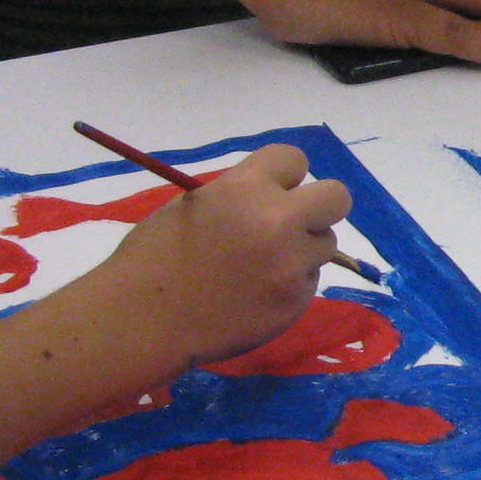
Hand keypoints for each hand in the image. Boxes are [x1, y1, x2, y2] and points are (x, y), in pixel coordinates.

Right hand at [94, 144, 352, 372]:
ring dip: (302, 250)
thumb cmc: (153, 256)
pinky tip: (254, 295)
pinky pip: (308, 282)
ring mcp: (291, 265)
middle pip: (336, 197)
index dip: (284, 176)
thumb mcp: (194, 204)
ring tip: (262, 266)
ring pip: (325, 244)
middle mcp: (279, 221)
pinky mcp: (295, 302)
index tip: (271, 191)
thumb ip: (240, 195)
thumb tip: (272, 196)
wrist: (144, 320)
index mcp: (246, 188)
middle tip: (294, 223)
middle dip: (318, 207)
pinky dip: (289, 285)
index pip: (295, 159)